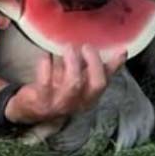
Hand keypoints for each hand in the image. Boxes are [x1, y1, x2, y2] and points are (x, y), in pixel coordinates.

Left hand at [4, 45, 125, 124]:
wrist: (31, 109)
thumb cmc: (61, 90)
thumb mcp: (82, 82)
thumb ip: (102, 68)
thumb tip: (123, 52)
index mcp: (89, 97)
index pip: (106, 81)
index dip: (113, 65)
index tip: (117, 49)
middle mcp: (78, 102)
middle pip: (96, 84)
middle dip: (93, 62)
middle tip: (85, 46)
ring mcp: (60, 103)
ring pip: (74, 82)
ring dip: (73, 61)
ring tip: (68, 47)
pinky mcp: (41, 100)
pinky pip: (46, 81)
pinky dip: (47, 64)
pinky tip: (46, 55)